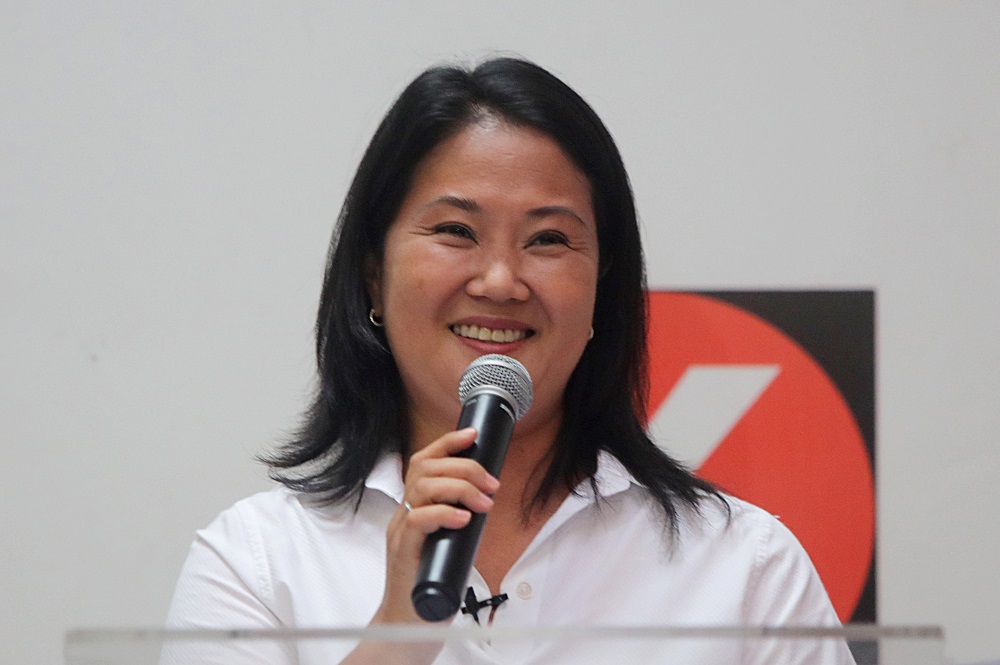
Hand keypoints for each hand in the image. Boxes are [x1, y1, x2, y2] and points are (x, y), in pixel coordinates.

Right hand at [372, 427, 499, 624]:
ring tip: (484, 502)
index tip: (473, 434)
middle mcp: (403, 514)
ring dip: (459, 487)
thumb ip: (459, 519)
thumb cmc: (431, 583)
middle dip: (464, 467)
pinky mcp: (403, 554)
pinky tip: (463, 518)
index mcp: (414, 507)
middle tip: (492, 483)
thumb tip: (486, 498)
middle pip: (425, 468)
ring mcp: (400, 532)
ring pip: (421, 488)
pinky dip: (443, 513)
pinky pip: (417, 521)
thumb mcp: (448, 542)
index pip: (423, 462)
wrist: (408, 624)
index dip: (447, 443)